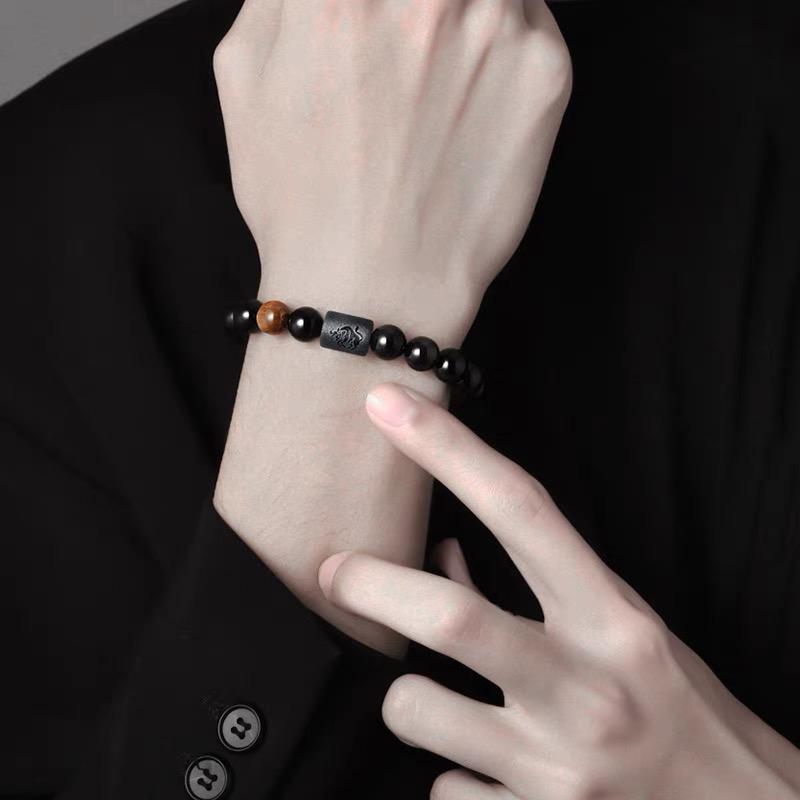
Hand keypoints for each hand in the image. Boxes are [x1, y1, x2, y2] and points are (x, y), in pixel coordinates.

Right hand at [213, 0, 571, 333]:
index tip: (379, 10)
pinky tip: (472, 101)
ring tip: (442, 68)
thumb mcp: (243, 73)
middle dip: (423, 7)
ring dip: (467, 12)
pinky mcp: (546, 73)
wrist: (372, 289)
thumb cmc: (303, 198)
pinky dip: (505, 38)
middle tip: (419, 33)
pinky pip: (532, 17)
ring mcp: (495, 24)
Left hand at [317, 383, 799, 798]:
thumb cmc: (675, 703)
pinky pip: (442, 786)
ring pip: (416, 709)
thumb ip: (538, 588)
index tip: (389, 408)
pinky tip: (480, 764)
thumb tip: (441, 552)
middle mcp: (586, 689)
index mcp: (613, 619)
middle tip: (335, 569)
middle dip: (371, 585)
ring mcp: (556, 766)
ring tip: (429, 696)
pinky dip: (446, 769)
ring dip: (404, 694)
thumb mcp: (620, 626)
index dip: (448, 450)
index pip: (521, 510)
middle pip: (451, 619)